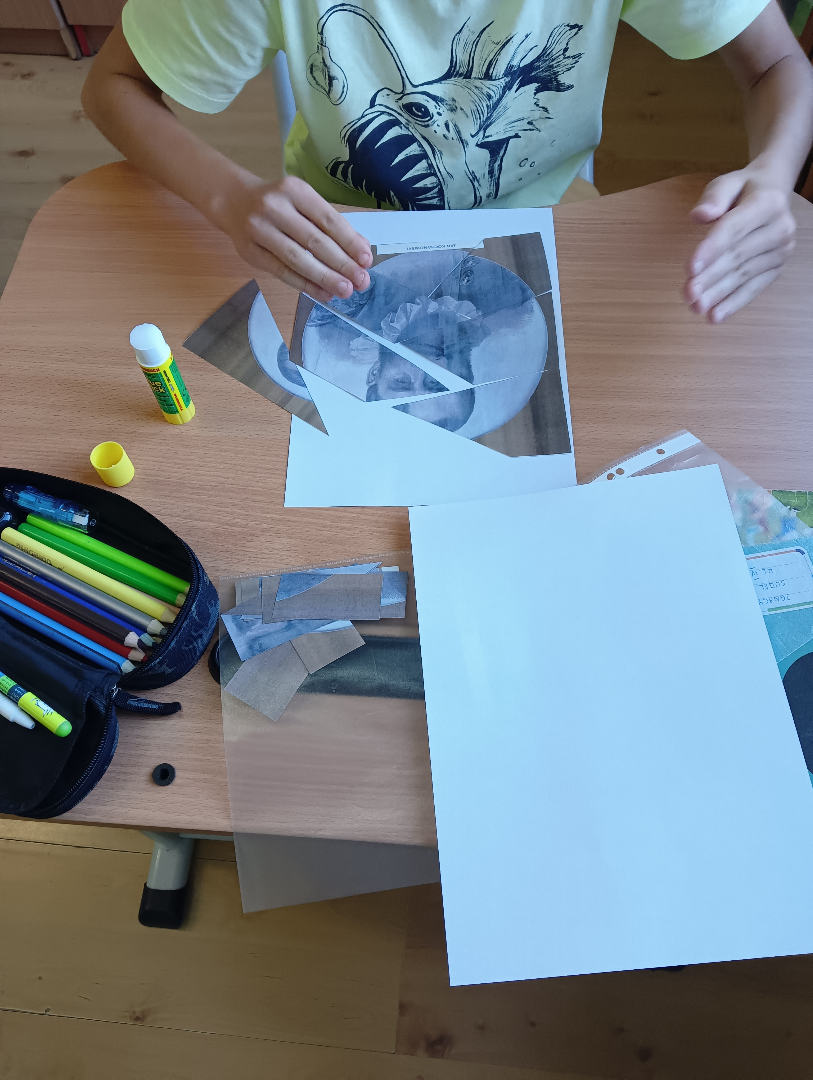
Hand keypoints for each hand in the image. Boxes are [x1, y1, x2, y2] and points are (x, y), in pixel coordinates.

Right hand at [215, 174, 371, 301]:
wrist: (234, 201)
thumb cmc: (279, 204)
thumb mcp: (304, 202)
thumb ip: (330, 224)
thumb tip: (361, 250)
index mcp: (295, 190)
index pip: (328, 220)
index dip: (349, 242)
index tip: (366, 260)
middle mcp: (275, 207)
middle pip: (314, 241)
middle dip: (341, 264)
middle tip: (361, 281)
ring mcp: (259, 229)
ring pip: (297, 259)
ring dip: (324, 277)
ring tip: (345, 290)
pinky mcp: (250, 251)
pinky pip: (282, 271)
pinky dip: (305, 284)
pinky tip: (323, 293)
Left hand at [684, 169, 795, 322]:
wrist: (772, 194)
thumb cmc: (742, 190)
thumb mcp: (726, 183)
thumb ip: (713, 198)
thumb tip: (699, 215)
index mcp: (767, 203)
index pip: (734, 229)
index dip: (711, 249)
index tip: (690, 268)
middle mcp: (780, 228)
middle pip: (737, 256)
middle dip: (710, 277)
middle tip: (688, 293)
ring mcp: (780, 251)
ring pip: (743, 275)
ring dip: (718, 294)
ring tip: (695, 307)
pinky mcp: (776, 268)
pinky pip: (753, 288)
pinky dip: (733, 304)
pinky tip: (714, 316)